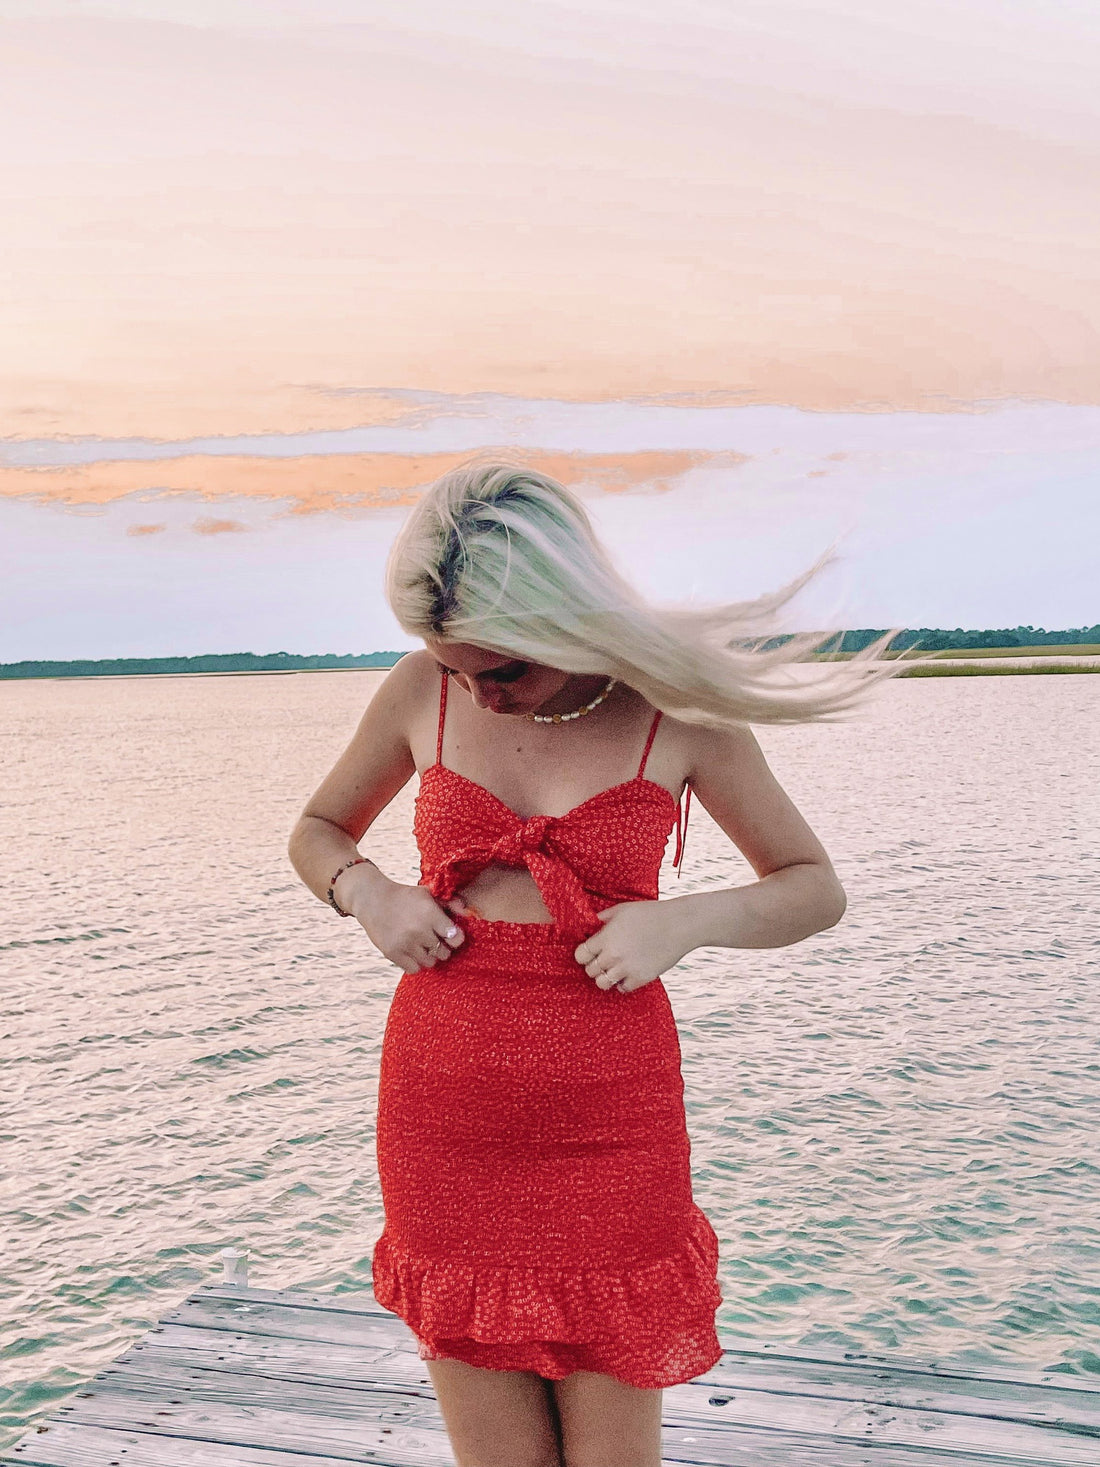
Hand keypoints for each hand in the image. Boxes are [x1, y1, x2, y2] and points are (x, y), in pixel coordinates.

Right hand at [353, 880, 473, 974]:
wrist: (373, 900)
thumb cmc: (405, 897)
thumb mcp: (428, 894)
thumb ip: (450, 903)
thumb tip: (468, 912)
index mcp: (430, 914)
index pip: (456, 938)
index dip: (455, 938)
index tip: (448, 934)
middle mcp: (418, 930)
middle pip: (444, 953)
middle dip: (442, 947)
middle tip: (433, 939)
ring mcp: (405, 943)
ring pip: (430, 963)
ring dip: (428, 956)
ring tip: (421, 944)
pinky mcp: (392, 953)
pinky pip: (414, 969)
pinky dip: (414, 963)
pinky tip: (411, 951)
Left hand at [573, 900, 689, 994]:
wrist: (679, 925)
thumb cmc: (651, 913)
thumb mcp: (622, 910)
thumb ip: (603, 918)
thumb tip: (589, 925)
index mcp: (606, 938)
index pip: (581, 955)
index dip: (583, 954)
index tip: (589, 952)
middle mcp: (614, 956)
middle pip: (590, 971)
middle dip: (594, 965)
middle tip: (603, 959)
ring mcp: (627, 969)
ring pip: (602, 983)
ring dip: (605, 977)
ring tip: (613, 969)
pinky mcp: (641, 978)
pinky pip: (622, 988)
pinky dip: (623, 983)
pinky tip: (628, 972)